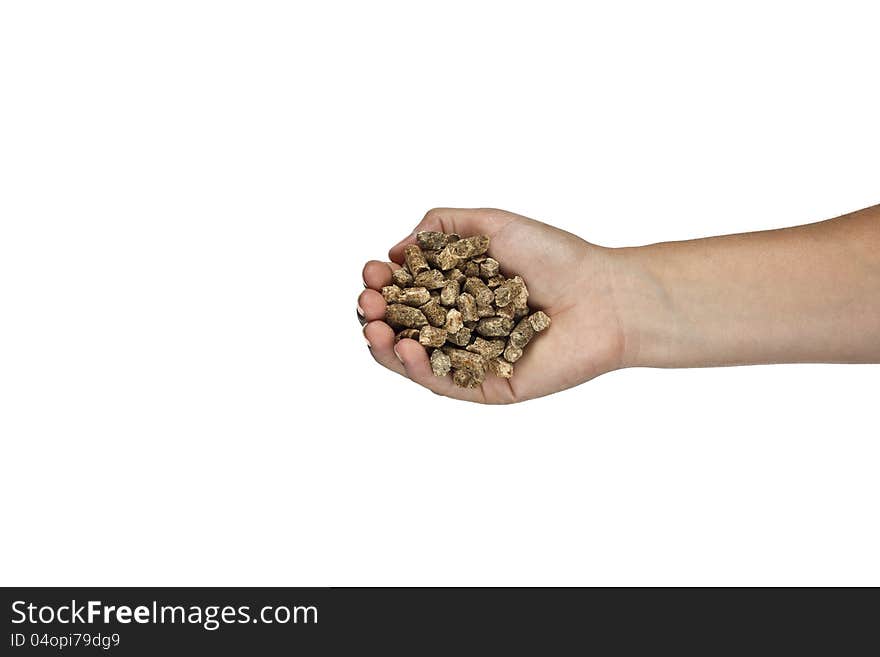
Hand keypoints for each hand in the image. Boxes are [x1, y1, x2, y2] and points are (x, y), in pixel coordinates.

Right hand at [358, 208, 627, 402]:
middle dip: (377, 314)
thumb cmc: (555, 257)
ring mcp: (470, 358)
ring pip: (415, 360)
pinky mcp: (486, 386)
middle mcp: (460, 325)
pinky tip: (403, 348)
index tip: (372, 272)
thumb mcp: (490, 226)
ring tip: (375, 327)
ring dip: (385, 345)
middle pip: (404, 326)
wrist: (603, 295)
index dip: (384, 283)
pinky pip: (442, 382)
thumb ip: (441, 228)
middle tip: (367, 301)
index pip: (408, 292)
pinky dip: (416, 368)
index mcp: (459, 290)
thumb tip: (396, 249)